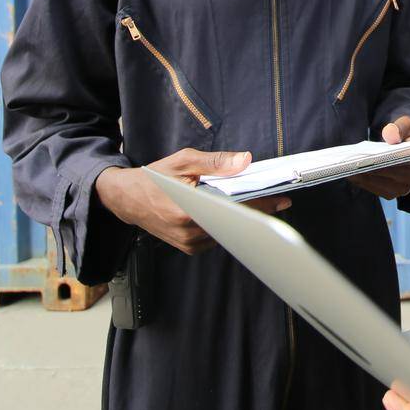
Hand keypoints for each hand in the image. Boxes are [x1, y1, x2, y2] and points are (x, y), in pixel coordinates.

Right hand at [94, 147, 291, 254]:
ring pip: (227, 233)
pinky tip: (230, 214)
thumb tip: (244, 161)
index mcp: (189, 212)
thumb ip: (216, 162)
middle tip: (276, 201)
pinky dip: (226, 226)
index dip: (262, 204)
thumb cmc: (154, 178)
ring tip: (255, 204)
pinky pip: (216, 238)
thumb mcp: (184, 161)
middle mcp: (190, 233)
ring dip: (241, 220)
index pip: (235, 210)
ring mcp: (189, 244)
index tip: (281, 200)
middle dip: (256, 212)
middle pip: (234, 225)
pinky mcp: (189, 248)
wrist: (127, 199)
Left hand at [349, 116, 409, 198]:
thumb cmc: (407, 132)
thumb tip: (390, 135)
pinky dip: (361, 180)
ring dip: (360, 176)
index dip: (380, 160)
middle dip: (366, 168)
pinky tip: (349, 172)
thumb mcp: (406, 123)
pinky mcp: (392, 193)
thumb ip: (399, 127)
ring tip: (344, 166)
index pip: (397, 161)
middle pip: (384, 174)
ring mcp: (403, 188)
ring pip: (376, 184)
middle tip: (347, 162)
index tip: (363, 157)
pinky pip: (373, 188)